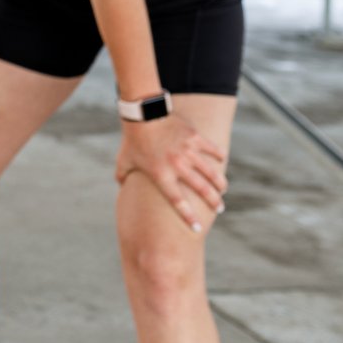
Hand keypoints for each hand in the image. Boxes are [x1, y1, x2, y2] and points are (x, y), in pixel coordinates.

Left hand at [114, 115, 227, 231]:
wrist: (143, 114)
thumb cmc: (133, 140)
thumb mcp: (124, 160)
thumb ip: (122, 176)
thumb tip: (120, 186)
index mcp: (161, 175)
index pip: (178, 202)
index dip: (188, 217)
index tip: (197, 228)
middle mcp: (177, 166)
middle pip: (202, 189)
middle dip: (214, 202)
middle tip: (219, 209)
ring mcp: (188, 151)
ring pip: (211, 172)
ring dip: (220, 184)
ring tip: (222, 190)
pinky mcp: (195, 138)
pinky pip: (212, 150)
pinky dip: (219, 156)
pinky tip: (221, 161)